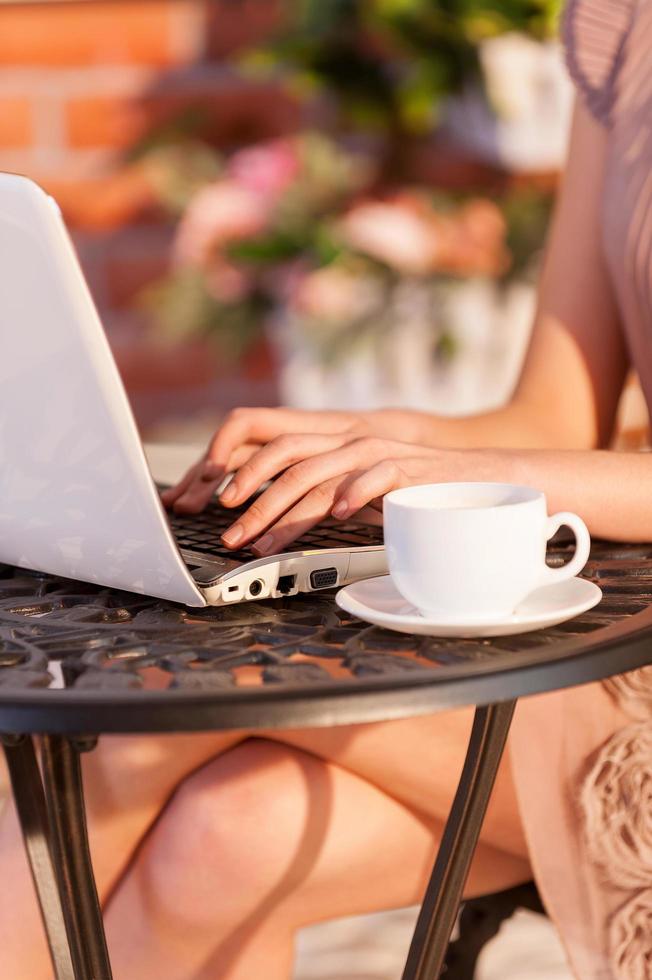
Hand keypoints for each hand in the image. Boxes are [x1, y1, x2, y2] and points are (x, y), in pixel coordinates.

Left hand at [213, 438, 506, 555]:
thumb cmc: (413, 493)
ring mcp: (376, 453)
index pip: (273, 444)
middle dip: (251, 498)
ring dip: (283, 512)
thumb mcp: (358, 494)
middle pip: (285, 460)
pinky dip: (352, 494)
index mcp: (332, 444)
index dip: (240, 467)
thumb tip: (275, 524)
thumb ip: (322, 498)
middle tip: (230, 534)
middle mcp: (348, 442)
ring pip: (317, 474)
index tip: (213, 501)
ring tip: (262, 543)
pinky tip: (336, 515)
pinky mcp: (407, 469)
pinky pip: (374, 476)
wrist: (477, 482)